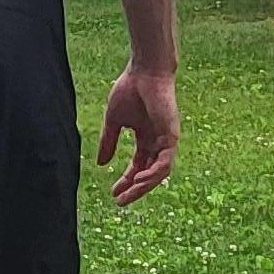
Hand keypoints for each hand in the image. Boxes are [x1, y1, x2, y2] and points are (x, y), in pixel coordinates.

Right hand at [98, 63, 178, 202]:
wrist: (144, 72)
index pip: (138, 165)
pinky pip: (165, 162)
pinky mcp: (171, 136)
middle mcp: (158, 142)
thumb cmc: (130, 89)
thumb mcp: (114, 121)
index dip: (126, 180)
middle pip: (149, 173)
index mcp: (145, 137)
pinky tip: (139, 180)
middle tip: (120, 201)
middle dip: (135, 188)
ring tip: (129, 194)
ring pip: (159, 172)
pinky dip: (153, 174)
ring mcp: (166, 140)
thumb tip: (101, 164)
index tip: (113, 193)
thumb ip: (109, 141)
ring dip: (144, 186)